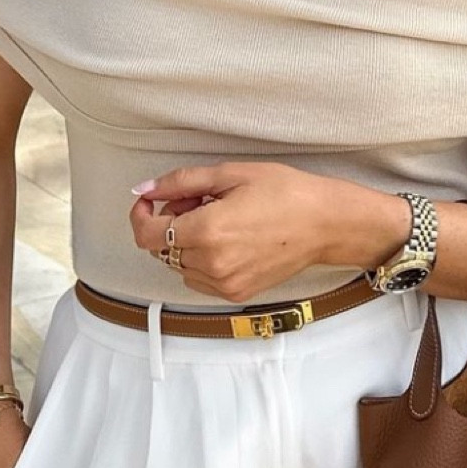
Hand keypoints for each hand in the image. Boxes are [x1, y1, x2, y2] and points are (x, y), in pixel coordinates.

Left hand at [128, 161, 403, 302]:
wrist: (325, 224)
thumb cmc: (284, 191)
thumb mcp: (230, 174)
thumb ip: (180, 182)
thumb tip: (144, 189)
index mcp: (207, 231)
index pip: (147, 235)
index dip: (141, 214)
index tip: (151, 200)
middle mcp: (211, 263)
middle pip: (161, 248)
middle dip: (169, 222)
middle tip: (199, 200)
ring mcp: (223, 283)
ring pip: (178, 264)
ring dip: (185, 242)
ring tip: (218, 218)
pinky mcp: (236, 293)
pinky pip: (198, 278)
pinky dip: (201, 259)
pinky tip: (227, 239)